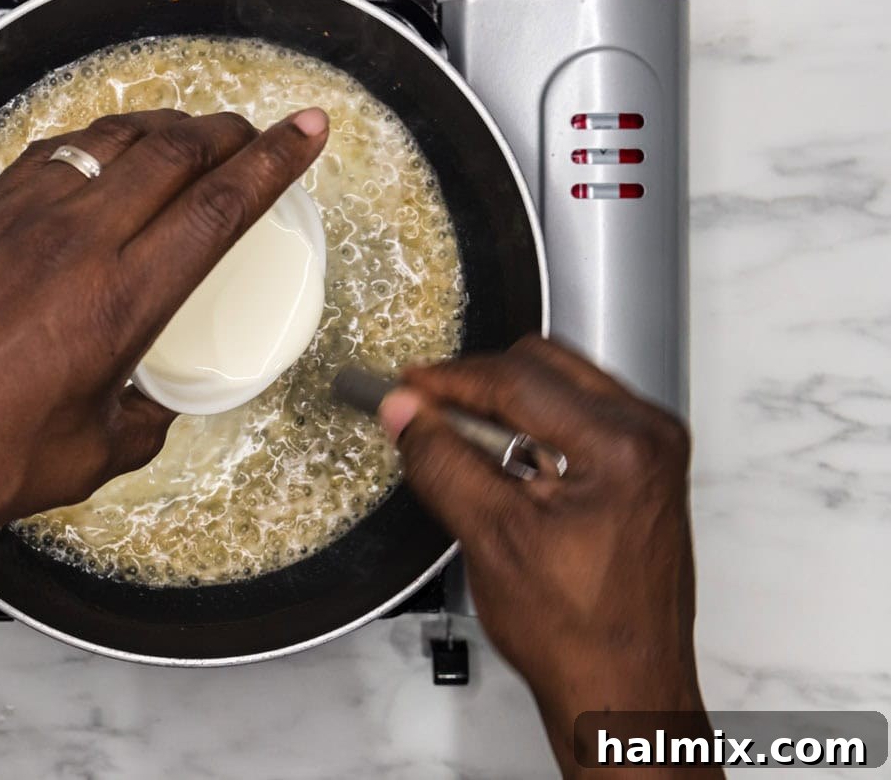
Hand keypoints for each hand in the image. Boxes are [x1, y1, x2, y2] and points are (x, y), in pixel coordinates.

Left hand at [0, 108, 328, 547]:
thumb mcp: (88, 456)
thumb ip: (141, 423)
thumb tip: (155, 406)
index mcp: (118, 301)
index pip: (218, 206)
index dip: (274, 161)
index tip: (306, 131)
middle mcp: (73, 242)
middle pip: (172, 152)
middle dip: (227, 131)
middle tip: (251, 132)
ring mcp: (18, 220)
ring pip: (110, 139)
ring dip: (163, 127)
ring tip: (188, 133)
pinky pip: (50, 154)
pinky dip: (93, 142)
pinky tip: (99, 153)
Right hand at [379, 337, 706, 770]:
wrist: (623, 689)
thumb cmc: (577, 634)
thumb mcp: (489, 536)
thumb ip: (440, 460)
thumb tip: (404, 411)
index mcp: (622, 446)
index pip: (518, 380)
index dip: (450, 380)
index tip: (408, 387)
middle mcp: (649, 437)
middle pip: (544, 367)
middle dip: (479, 385)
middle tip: (426, 410)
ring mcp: (653, 452)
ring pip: (562, 385)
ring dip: (506, 404)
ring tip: (461, 441)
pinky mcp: (645, 470)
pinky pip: (580, 416)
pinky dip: (533, 427)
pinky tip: (501, 463)